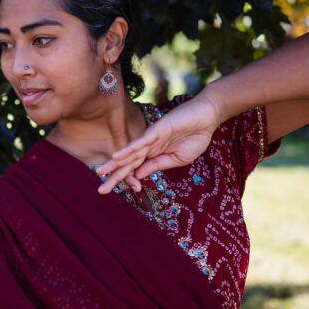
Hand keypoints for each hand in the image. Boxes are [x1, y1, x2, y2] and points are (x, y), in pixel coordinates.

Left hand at [96, 96, 221, 193]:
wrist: (208, 117)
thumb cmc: (196, 137)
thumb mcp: (177, 159)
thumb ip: (157, 165)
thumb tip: (137, 175)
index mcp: (153, 154)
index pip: (134, 169)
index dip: (123, 180)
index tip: (110, 191)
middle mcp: (148, 146)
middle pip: (128, 163)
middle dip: (114, 176)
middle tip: (100, 190)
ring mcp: (151, 137)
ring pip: (130, 153)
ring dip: (115, 163)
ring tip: (100, 173)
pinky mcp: (156, 130)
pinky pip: (140, 142)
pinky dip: (128, 149)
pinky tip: (116, 157)